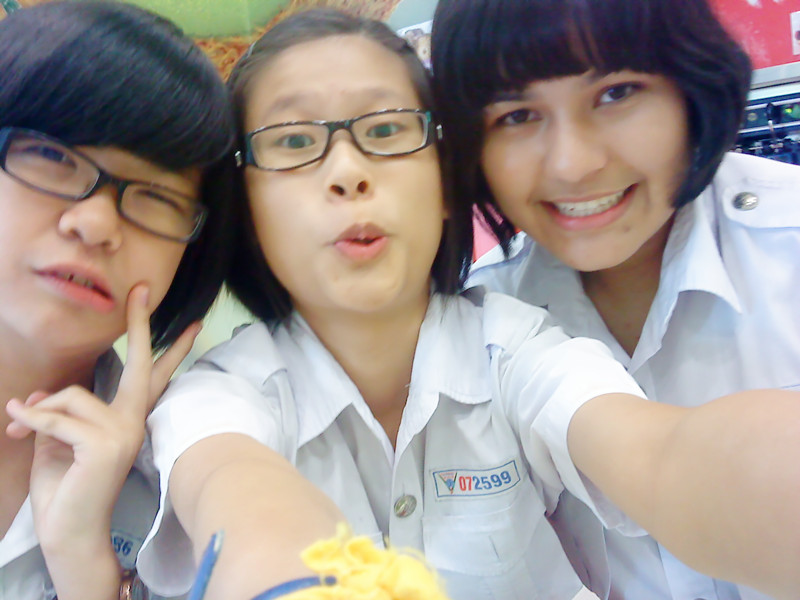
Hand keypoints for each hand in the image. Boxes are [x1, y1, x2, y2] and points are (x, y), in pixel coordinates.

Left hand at [4, 283, 200, 599]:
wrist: (68, 529)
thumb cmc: (64, 484)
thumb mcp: (58, 437)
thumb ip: (61, 410)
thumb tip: (43, 394)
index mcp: (128, 418)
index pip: (153, 376)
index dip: (170, 347)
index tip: (191, 322)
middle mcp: (133, 421)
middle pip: (141, 363)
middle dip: (142, 323)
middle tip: (145, 288)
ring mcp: (123, 432)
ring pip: (71, 395)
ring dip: (39, 412)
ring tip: (22, 428)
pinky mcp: (104, 444)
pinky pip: (55, 418)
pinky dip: (31, 422)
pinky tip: (18, 429)